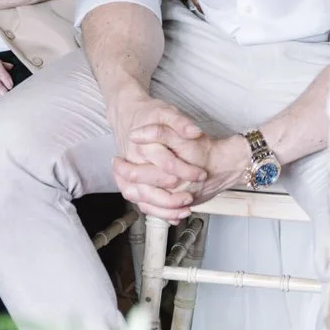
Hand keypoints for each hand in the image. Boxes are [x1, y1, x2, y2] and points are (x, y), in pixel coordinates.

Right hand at [106, 89, 210, 221]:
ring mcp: (128, 173)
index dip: (184, 170)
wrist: (128, 114)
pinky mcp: (129, 182)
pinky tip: (175, 216)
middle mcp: (133, 160)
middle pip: (151, 184)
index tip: (201, 175)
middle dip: (173, 194)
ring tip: (185, 210)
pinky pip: (140, 202)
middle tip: (191, 196)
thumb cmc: (150, 115)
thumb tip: (195, 132)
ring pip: (142, 197)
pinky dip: (157, 211)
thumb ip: (181, 123)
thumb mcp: (167, 112)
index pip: (165, 162)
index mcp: (143, 144)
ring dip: (164, 208)